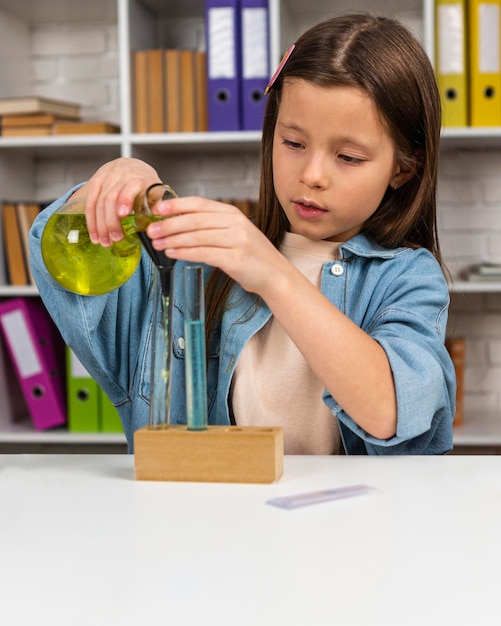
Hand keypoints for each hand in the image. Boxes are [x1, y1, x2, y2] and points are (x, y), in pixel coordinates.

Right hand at [73, 157, 161, 245]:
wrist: (132, 166)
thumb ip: (155, 208)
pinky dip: (91, 220)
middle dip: (111, 221)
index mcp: (139, 178)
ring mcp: (106, 178)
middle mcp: (121, 176)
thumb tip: (156, 227)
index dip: (125, 200)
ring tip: (104, 242)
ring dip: (100, 225)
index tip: (123, 215)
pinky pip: (90, 202)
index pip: (130, 188)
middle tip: (115, 239)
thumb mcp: (154, 193)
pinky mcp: (95, 181)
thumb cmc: (146, 184)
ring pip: (99, 202)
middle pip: (111, 199)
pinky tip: (94, 234)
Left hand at [145, 196, 285, 295]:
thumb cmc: (250, 256)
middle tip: (150, 229)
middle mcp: (235, 223)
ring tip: (157, 243)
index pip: (199, 204)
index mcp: (232, 213)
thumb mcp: (233, 233)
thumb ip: (211, 227)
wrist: (274, 275)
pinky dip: (185, 253)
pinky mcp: (236, 258)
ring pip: (197, 236)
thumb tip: (177, 224)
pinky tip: (173, 254)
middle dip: (169, 224)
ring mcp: (237, 240)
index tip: (157, 209)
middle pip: (195, 220)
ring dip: (173, 240)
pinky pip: (204, 254)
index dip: (176, 205)